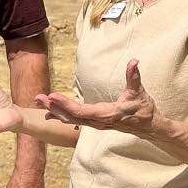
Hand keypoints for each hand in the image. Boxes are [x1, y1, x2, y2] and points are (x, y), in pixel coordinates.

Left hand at [35, 60, 163, 139]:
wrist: (149, 127)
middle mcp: (99, 121)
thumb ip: (134, 76)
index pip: (82, 111)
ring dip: (55, 110)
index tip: (52, 96)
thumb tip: (134, 61)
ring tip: (39, 101)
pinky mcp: (95, 122)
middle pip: (71, 116)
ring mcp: (96, 124)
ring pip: (71, 119)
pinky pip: (75, 120)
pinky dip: (61, 115)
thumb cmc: (144, 109)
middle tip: (38, 97)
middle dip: (54, 107)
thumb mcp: (139, 91)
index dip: (66, 104)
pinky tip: (50, 112)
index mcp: (107, 114)